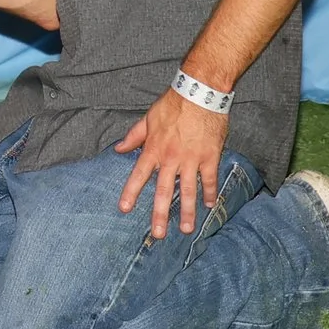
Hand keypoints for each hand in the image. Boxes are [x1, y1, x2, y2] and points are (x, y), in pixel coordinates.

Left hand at [115, 86, 228, 238]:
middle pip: (163, 191)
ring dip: (187, 211)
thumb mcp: (148, 119)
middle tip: (158, 234)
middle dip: (159, 214)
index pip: (138, 175)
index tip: (124, 209)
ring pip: (187, 191)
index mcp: (153, 149)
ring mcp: (191, 160)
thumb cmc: (172, 105)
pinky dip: (210, 193)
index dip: (130, 193)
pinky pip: (209, 180)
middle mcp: (170, 158)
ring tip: (186, 229)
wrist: (199, 93)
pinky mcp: (210, 157)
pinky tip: (210, 205)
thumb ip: (134, 136)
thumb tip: (118, 149)